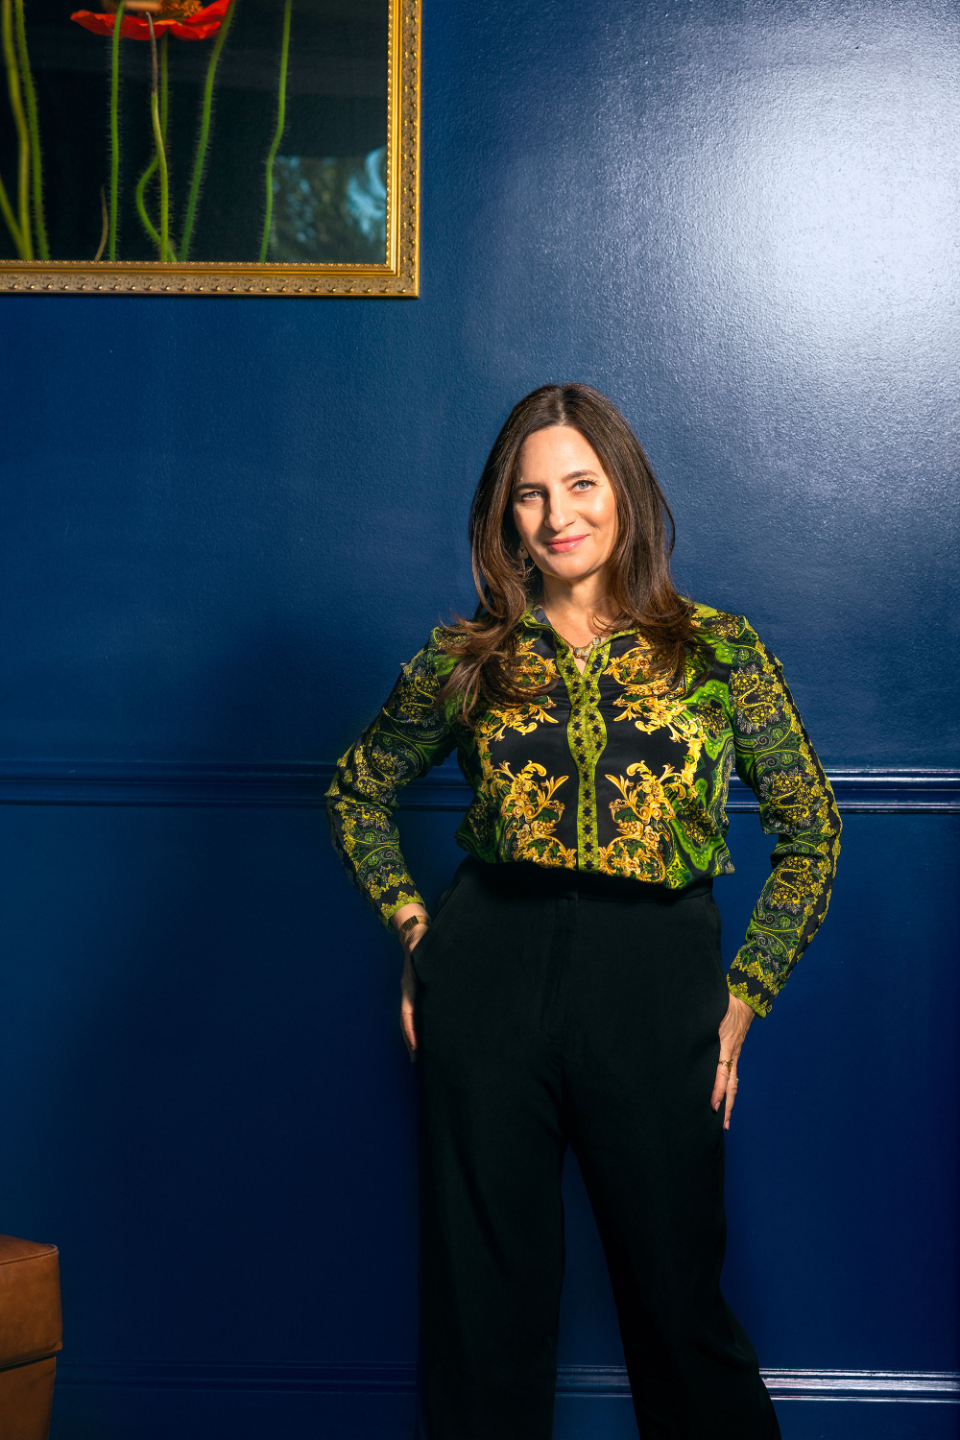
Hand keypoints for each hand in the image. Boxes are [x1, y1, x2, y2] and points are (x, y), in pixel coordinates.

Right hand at [398, 920, 428, 1062]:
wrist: (416, 935)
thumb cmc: (423, 942)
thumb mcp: (423, 951)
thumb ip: (425, 958)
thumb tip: (430, 965)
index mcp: (409, 985)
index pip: (407, 1012)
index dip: (410, 1029)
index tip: (415, 1046)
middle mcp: (408, 990)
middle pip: (405, 1020)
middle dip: (409, 1039)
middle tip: (415, 1058)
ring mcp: (410, 991)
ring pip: (408, 1018)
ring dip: (411, 1036)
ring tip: (416, 1054)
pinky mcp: (416, 991)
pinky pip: (414, 1012)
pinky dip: (415, 1027)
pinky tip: (423, 1036)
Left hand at [711, 991, 754, 1129]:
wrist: (745, 999)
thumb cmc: (724, 1004)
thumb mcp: (710, 1012)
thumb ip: (699, 1023)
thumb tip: (682, 1029)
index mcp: (725, 1046)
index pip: (722, 1074)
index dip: (718, 1090)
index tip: (713, 1106)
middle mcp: (731, 1054)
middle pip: (731, 1085)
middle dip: (727, 1106)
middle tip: (723, 1125)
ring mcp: (735, 1055)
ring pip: (733, 1083)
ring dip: (729, 1101)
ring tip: (725, 1120)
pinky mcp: (734, 1053)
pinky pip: (733, 1075)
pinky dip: (729, 1089)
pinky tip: (725, 1099)